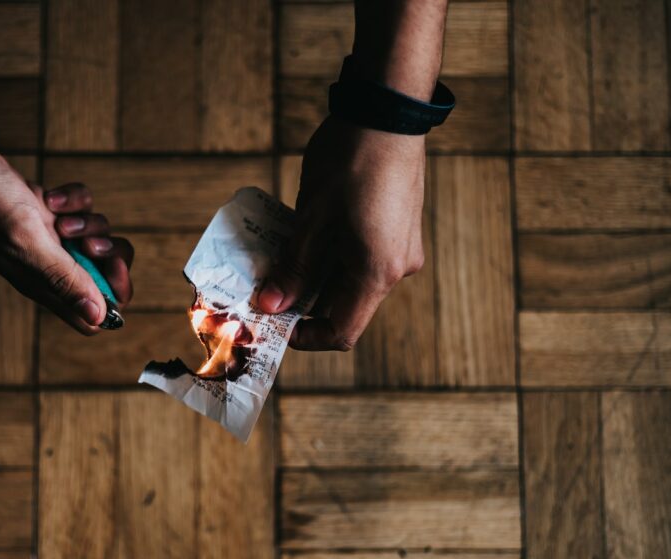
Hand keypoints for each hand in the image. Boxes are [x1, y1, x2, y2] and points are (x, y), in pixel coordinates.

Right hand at [0, 123, 132, 334]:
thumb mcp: (27, 239)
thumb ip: (63, 277)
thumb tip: (98, 316)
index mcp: (43, 284)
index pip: (93, 316)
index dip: (112, 298)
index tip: (109, 269)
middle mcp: (46, 266)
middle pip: (104, 276)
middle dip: (109, 254)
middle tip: (87, 240)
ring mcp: (45, 238)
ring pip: (95, 238)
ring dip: (89, 221)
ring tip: (57, 212)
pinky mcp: (43, 212)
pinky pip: (81, 208)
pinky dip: (74, 198)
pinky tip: (48, 193)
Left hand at [257, 116, 424, 350]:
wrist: (388, 110)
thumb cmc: (350, 161)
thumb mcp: (312, 219)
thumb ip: (293, 268)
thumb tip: (271, 305)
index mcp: (377, 272)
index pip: (343, 331)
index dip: (306, 336)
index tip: (275, 324)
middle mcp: (397, 267)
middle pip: (346, 306)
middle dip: (304, 303)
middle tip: (267, 288)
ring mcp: (402, 247)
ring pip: (352, 281)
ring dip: (316, 277)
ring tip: (282, 258)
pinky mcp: (399, 228)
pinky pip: (363, 258)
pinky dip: (333, 257)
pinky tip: (307, 236)